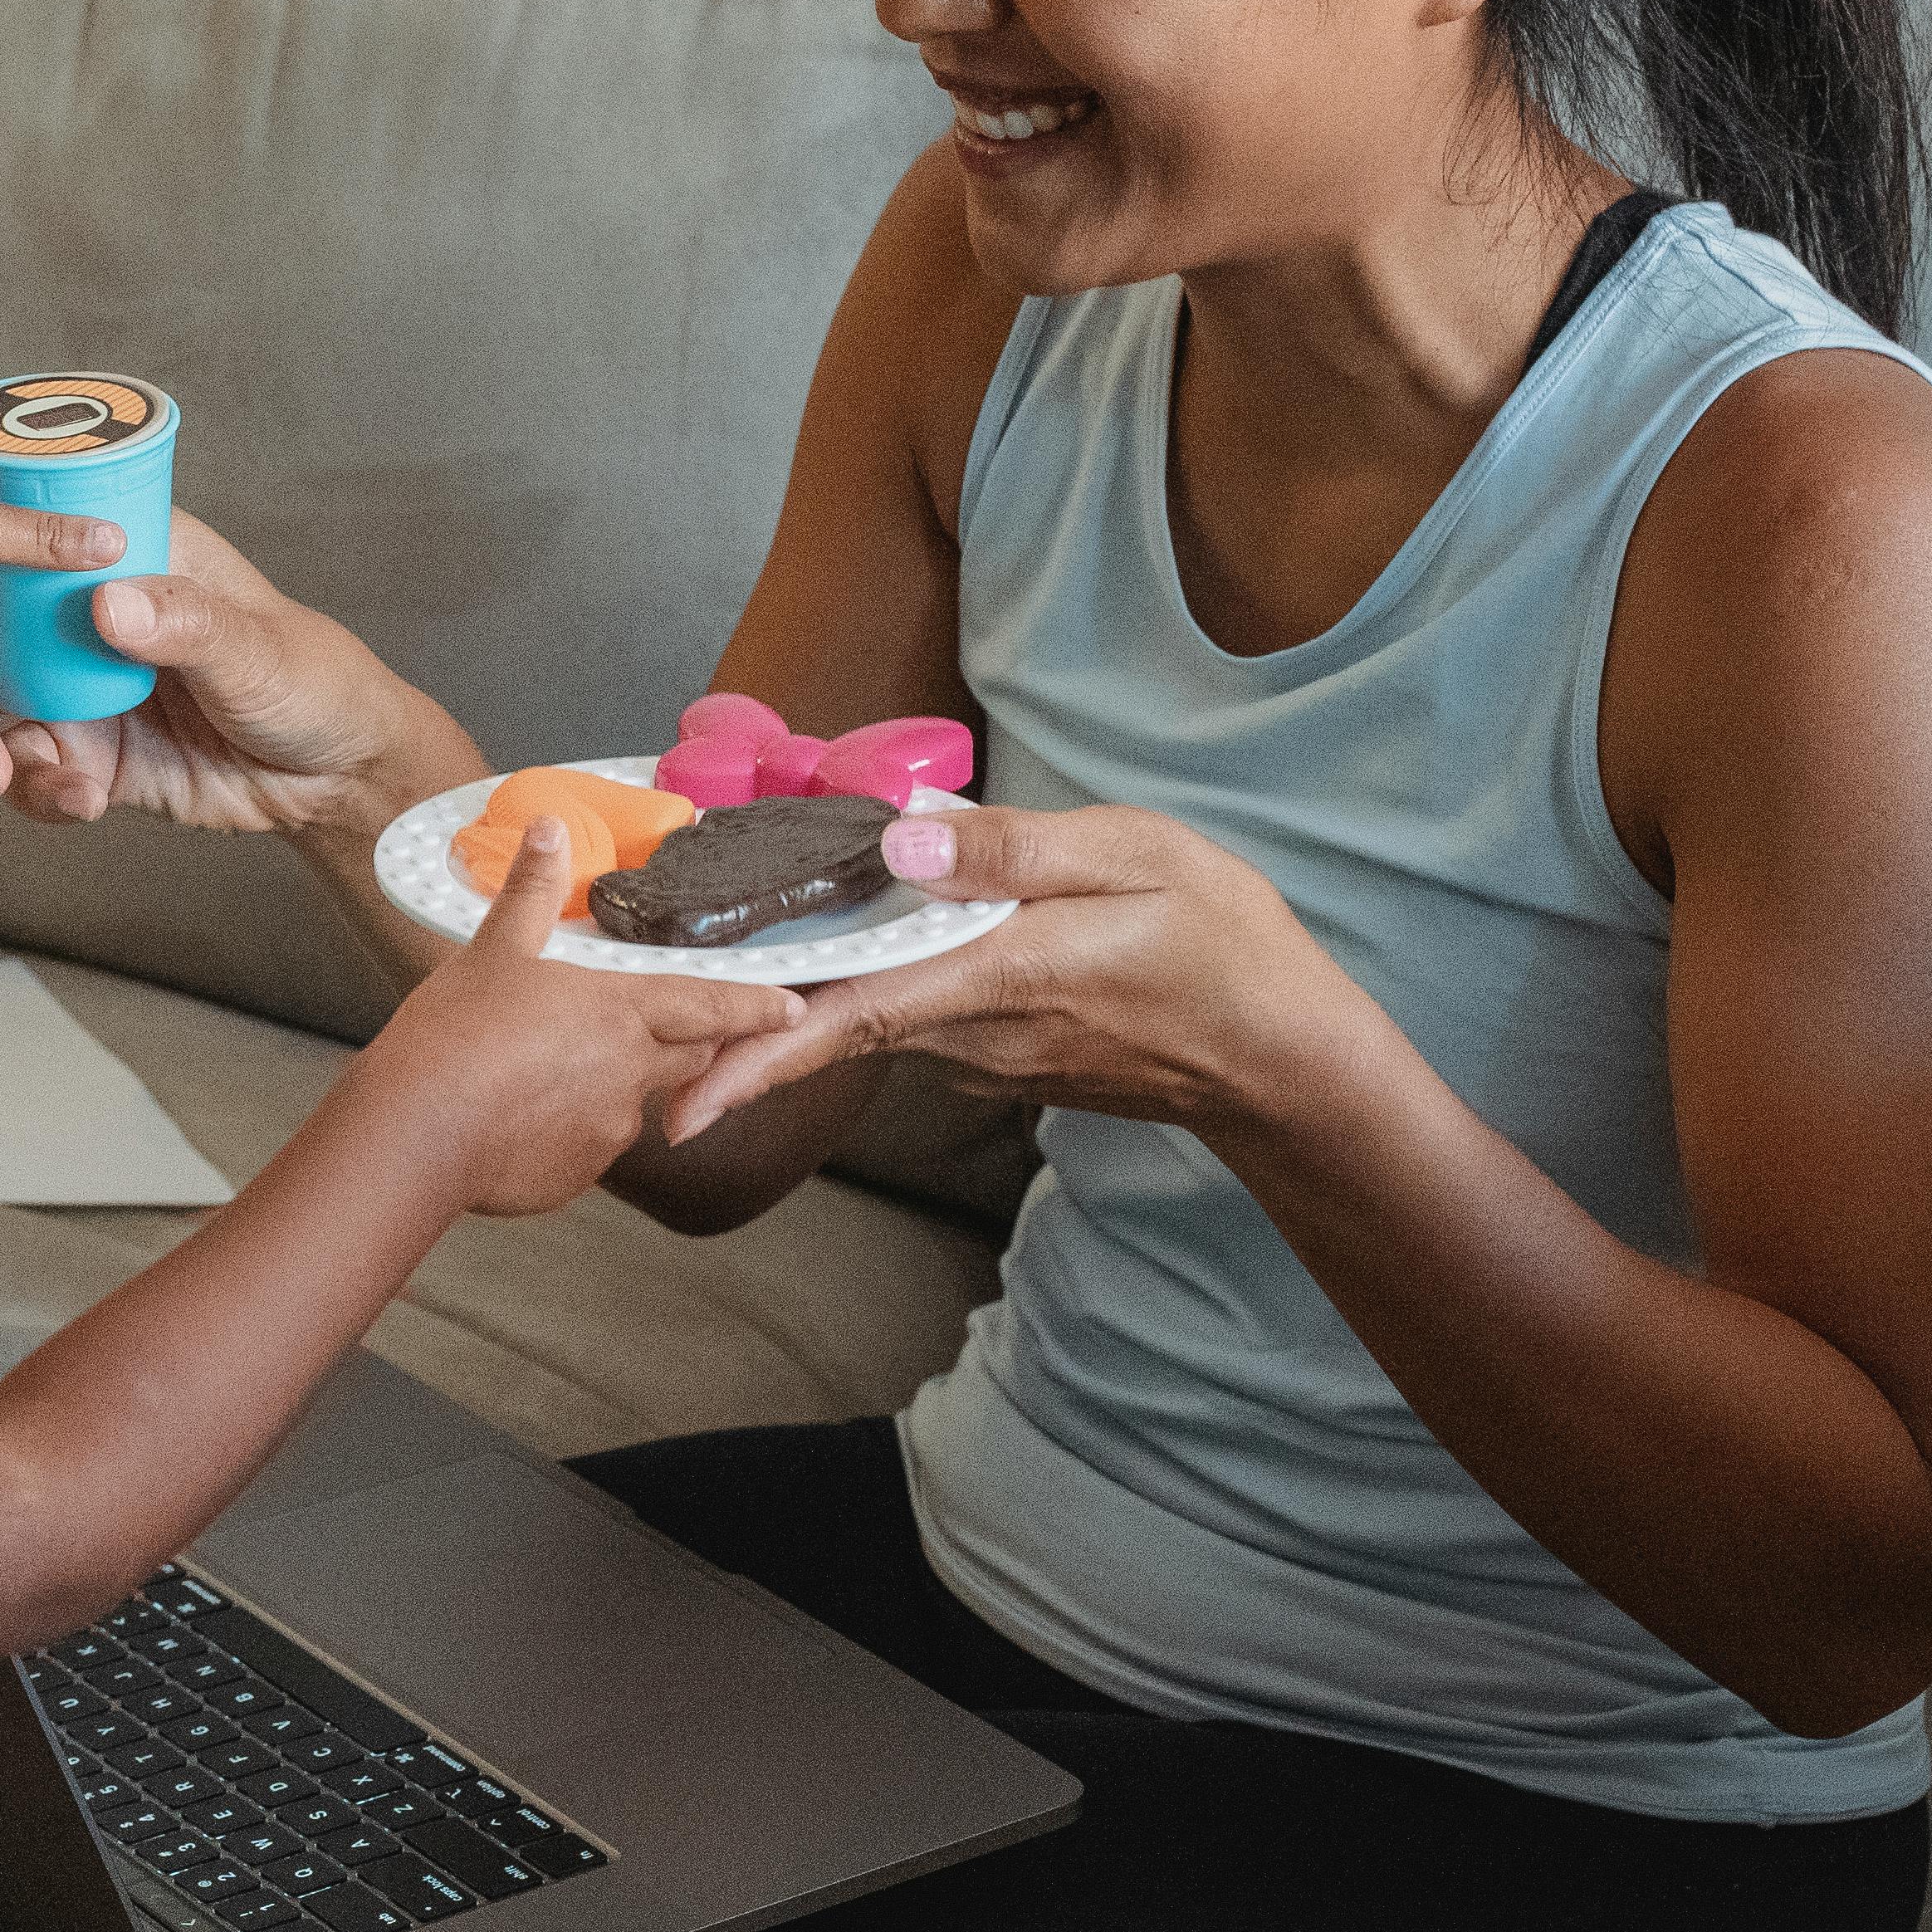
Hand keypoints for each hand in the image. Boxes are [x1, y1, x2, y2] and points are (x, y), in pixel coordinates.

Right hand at [0, 422, 462, 836]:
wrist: (333, 782)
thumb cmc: (311, 677)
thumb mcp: (255, 644)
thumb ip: (184, 623)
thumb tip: (111, 604)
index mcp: (100, 544)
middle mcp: (64, 605)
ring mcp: (61, 677)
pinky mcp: (73, 746)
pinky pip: (18, 764)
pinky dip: (31, 787)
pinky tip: (73, 800)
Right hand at [361, 819, 800, 1218]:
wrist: (415, 1134)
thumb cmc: (456, 1039)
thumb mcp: (493, 952)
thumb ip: (532, 892)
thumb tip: (551, 831)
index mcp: (621, 1015)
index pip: (711, 1007)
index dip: (755, 1005)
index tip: (793, 1008)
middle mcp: (628, 1078)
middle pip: (684, 1057)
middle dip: (685, 1042)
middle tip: (662, 1026)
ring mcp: (603, 1136)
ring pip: (629, 1105)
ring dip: (609, 1085)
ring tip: (549, 1069)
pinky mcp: (570, 1178)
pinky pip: (583, 1148)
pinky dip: (563, 1130)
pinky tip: (516, 1113)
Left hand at [662, 801, 1370, 1144]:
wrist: (1283, 1055)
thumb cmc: (1223, 943)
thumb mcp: (1133, 859)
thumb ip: (1016, 850)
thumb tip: (906, 836)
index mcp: (997, 977)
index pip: (851, 1020)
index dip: (759, 1056)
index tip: (681, 1095)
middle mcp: (974, 1033)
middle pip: (835, 1024)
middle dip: (742, 1019)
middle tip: (648, 995)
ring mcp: (985, 1056)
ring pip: (868, 1021)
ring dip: (796, 1000)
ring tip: (717, 950)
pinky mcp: (1000, 1056)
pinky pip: (909, 1019)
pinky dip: (861, 993)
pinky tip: (838, 946)